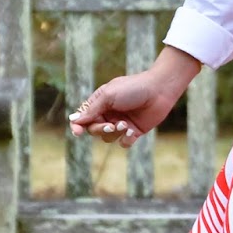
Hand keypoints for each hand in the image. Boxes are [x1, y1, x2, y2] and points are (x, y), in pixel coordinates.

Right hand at [68, 69, 186, 149]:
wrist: (159, 90)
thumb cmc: (133, 88)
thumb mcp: (109, 96)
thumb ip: (92, 110)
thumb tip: (74, 120)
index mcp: (100, 103)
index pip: (83, 118)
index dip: (77, 126)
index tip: (77, 132)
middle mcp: (108, 114)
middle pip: (94, 130)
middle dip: (100, 129)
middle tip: (110, 125)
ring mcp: (121, 123)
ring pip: (107, 138)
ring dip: (114, 133)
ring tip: (125, 124)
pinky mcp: (133, 131)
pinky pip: (123, 143)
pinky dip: (126, 139)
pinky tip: (132, 131)